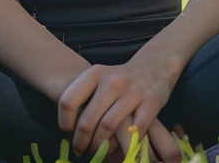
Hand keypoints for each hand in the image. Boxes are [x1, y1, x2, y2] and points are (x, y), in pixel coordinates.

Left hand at [57, 62, 181, 161]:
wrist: (154, 67)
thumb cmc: (119, 81)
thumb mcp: (98, 80)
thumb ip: (83, 99)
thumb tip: (68, 132)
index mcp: (96, 73)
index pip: (68, 102)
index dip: (64, 123)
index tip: (68, 132)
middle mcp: (114, 80)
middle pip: (88, 120)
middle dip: (81, 142)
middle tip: (80, 150)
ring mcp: (134, 90)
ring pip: (108, 127)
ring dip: (99, 146)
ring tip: (97, 152)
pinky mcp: (152, 101)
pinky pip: (135, 131)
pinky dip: (126, 143)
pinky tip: (120, 147)